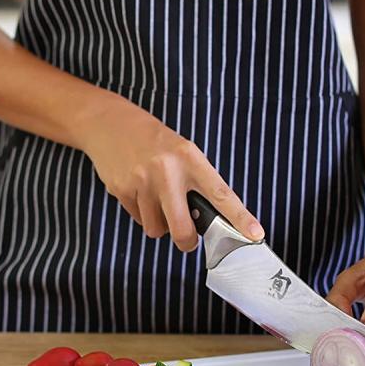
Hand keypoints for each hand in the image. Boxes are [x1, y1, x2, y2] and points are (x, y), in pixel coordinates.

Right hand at [76, 96, 264, 250]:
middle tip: (188, 240)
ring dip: (159, 224)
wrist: (109, 123)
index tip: (255, 234)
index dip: (240, 217)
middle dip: (186, 242)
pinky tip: (139, 192)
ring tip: (156, 200)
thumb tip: (205, 220)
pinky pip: (138, 219)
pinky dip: (141, 213)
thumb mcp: (181, 151)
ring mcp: (142, 181)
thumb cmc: (152, 141)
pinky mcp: (121, 189)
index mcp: (189, 158)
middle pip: (182, 228)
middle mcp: (167, 170)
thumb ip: (194, 182)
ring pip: (156, 229)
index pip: (221, 193)